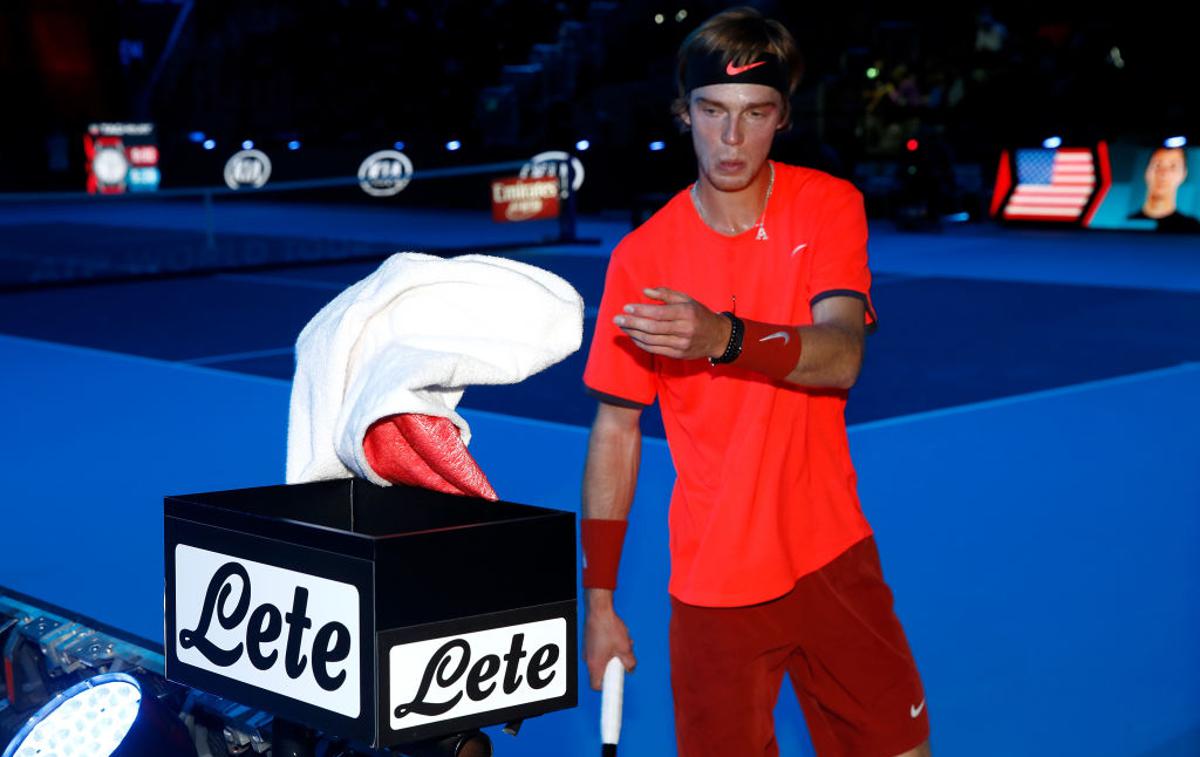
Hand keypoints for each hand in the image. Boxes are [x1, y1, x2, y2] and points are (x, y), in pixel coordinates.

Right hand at [584, 589, 635, 689]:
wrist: (598, 609)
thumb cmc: (609, 628)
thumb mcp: (625, 648)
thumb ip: (630, 662)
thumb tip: (631, 668)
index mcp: (595, 665)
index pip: (597, 686)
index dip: (607, 688)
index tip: (615, 688)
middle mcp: (588, 659)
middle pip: (602, 672)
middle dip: (615, 666)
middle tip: (623, 658)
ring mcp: (588, 650)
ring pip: (603, 659)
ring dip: (614, 654)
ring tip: (622, 642)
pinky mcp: (589, 642)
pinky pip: (600, 650)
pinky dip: (609, 647)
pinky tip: (616, 636)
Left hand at [614, 287, 731, 359]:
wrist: (718, 337)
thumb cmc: (699, 314)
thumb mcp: (686, 299)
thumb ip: (666, 294)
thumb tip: (645, 291)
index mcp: (686, 313)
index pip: (658, 313)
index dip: (640, 311)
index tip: (626, 307)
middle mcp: (684, 330)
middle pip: (652, 328)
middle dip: (632, 323)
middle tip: (617, 319)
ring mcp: (681, 344)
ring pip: (651, 340)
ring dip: (633, 334)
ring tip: (622, 327)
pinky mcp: (678, 355)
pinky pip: (655, 349)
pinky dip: (641, 343)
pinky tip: (633, 336)